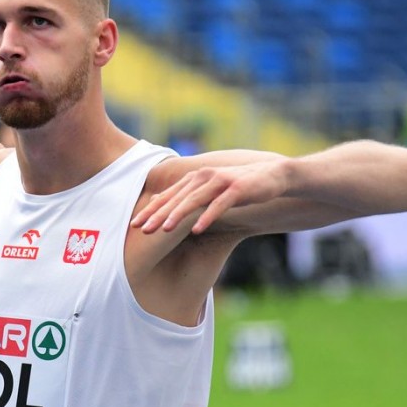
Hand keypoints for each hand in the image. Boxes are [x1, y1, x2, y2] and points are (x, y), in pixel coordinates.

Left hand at [131, 161, 289, 234]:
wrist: (272, 176)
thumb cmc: (237, 187)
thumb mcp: (208, 190)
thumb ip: (186, 195)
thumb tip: (159, 203)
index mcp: (195, 178)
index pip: (167, 196)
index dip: (150, 210)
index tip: (134, 224)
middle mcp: (204, 177)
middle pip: (176, 199)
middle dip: (157, 214)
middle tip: (142, 230)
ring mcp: (220, 182)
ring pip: (194, 200)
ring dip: (178, 216)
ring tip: (164, 230)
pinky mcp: (236, 188)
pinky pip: (219, 205)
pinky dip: (207, 217)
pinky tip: (196, 230)